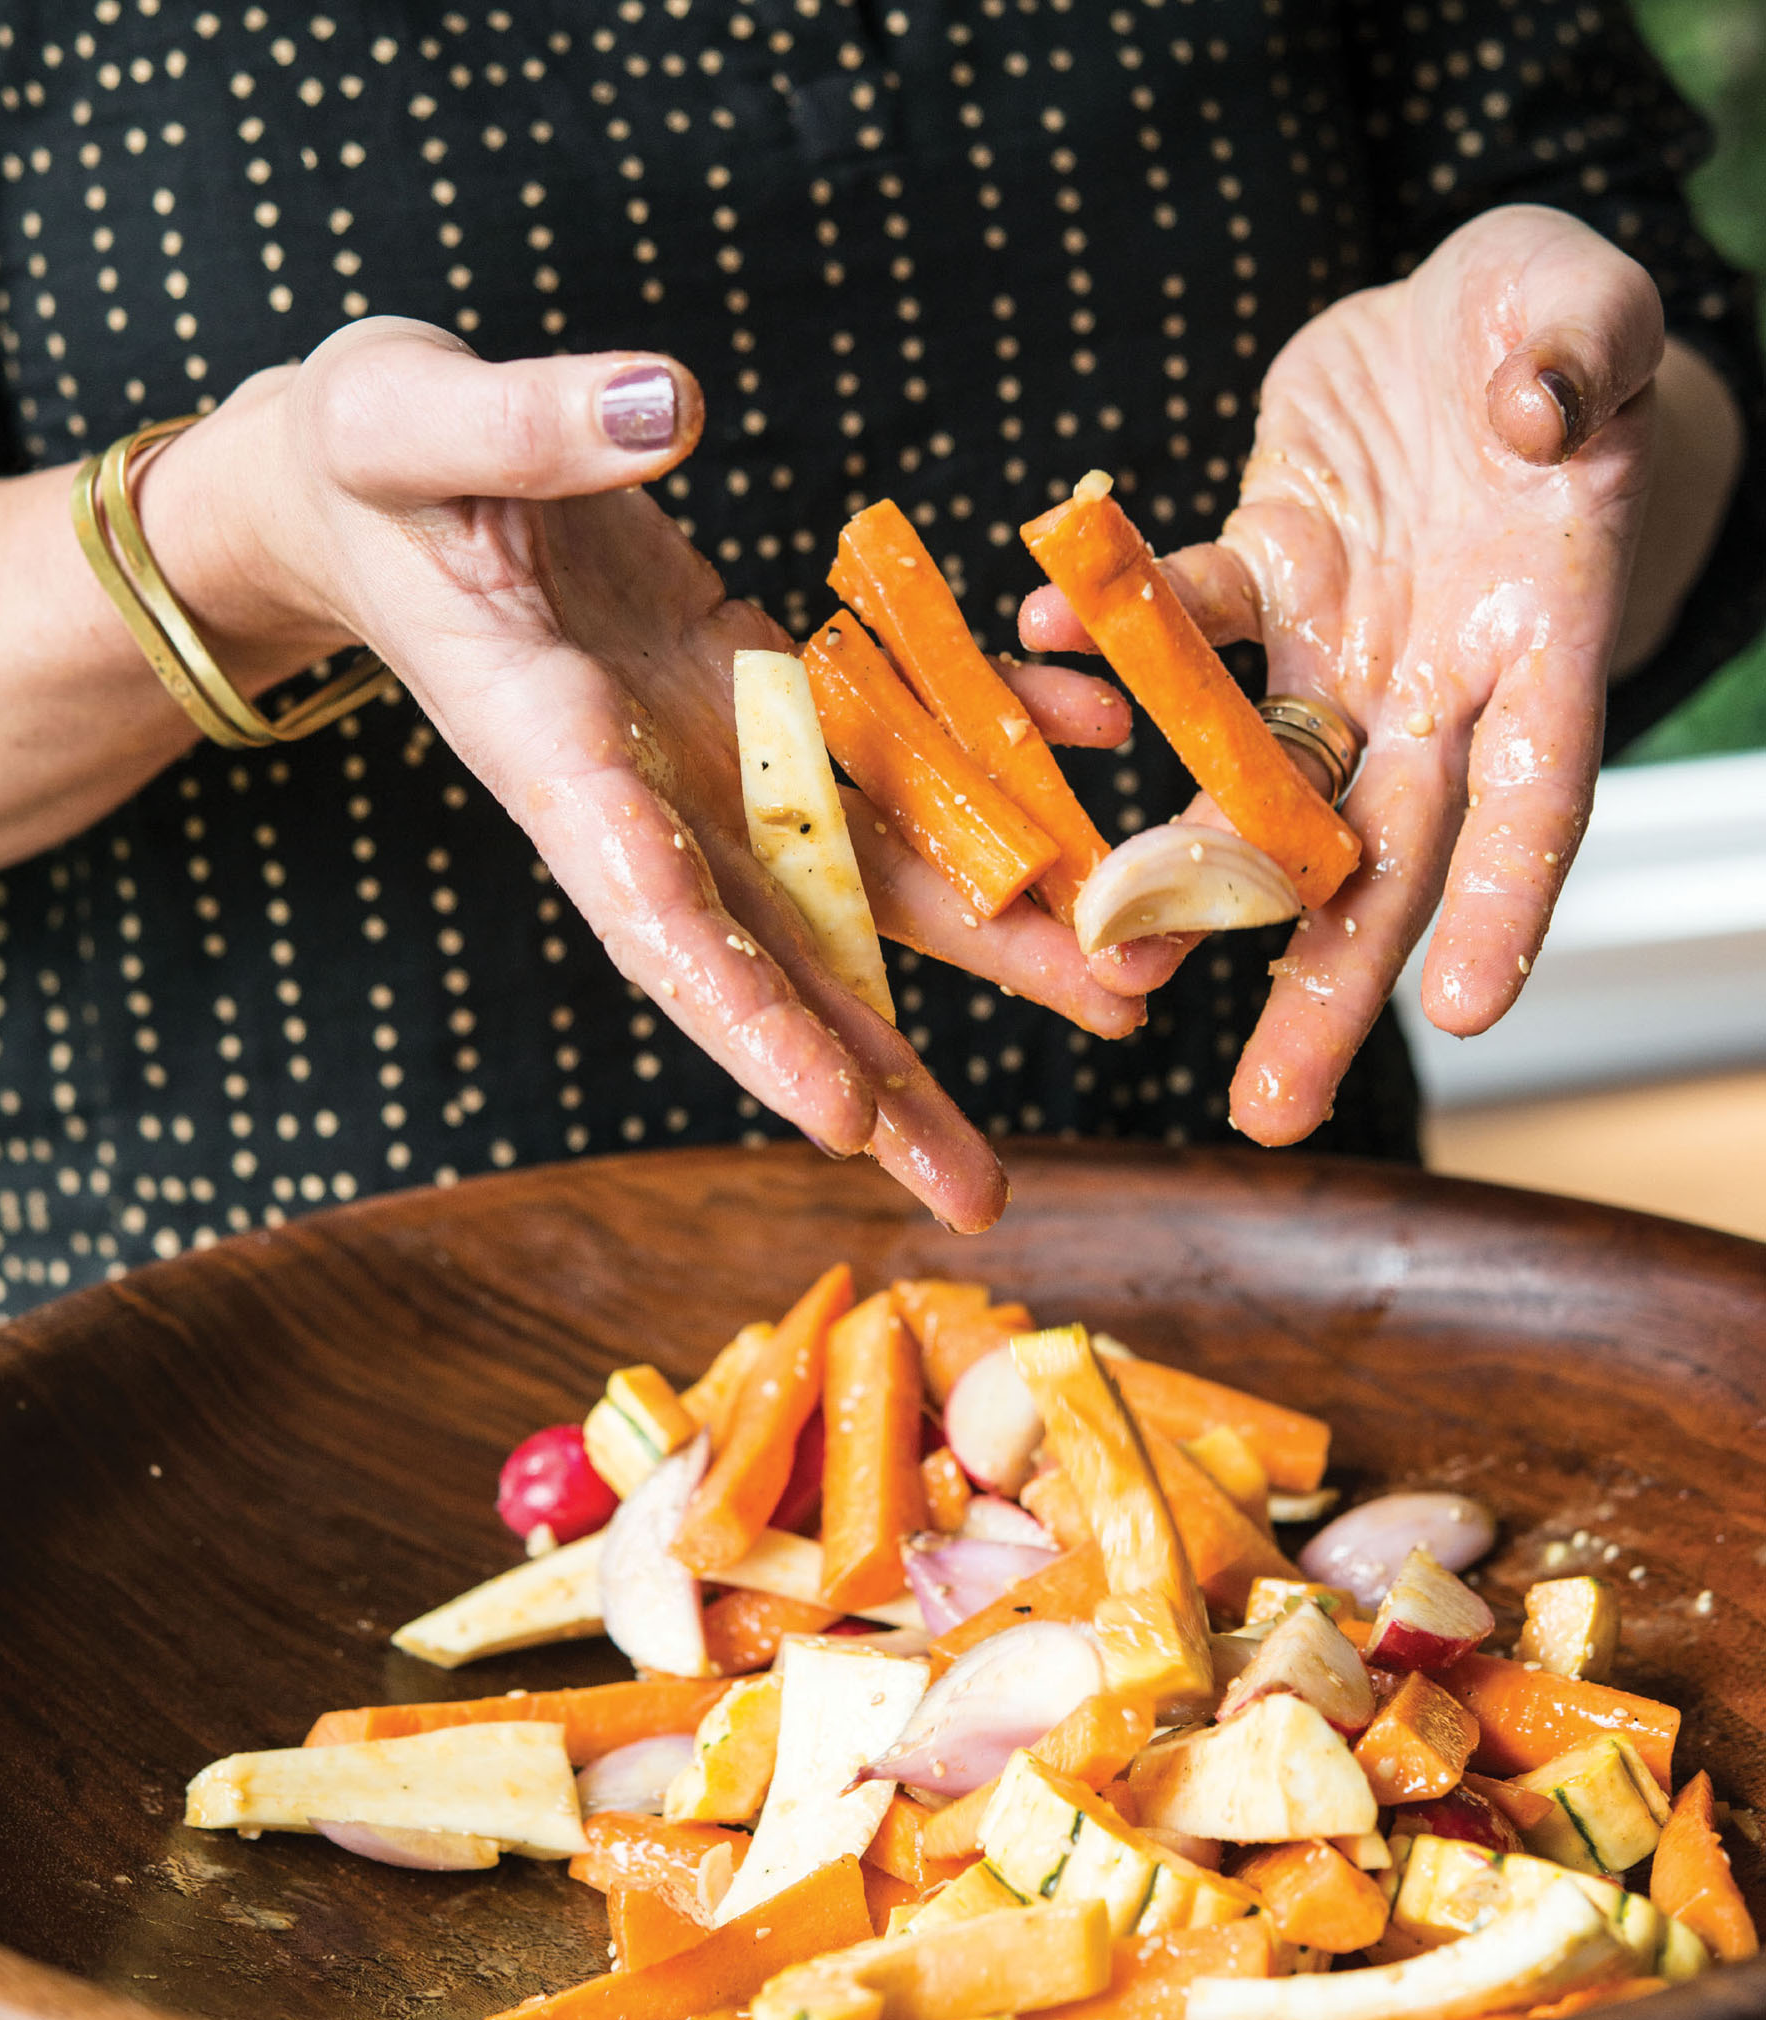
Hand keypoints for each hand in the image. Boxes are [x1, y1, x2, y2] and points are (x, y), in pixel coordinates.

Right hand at [207, 320, 1141, 1229]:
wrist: (375, 486)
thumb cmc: (363, 459)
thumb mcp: (408, 420)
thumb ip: (523, 425)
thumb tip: (665, 407)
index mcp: (553, 758)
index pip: (651, 914)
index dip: (745, 1021)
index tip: (837, 1117)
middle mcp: (647, 794)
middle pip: (775, 961)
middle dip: (878, 1078)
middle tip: (979, 1196)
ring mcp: (712, 753)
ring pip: (859, 878)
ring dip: (981, 952)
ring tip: (1105, 1013)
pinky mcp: (756, 693)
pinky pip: (885, 744)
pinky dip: (986, 754)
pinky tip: (1087, 758)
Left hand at [1021, 205, 1664, 1143]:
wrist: (1467, 320)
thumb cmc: (1551, 318)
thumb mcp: (1587, 307)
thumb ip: (1584, 354)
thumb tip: (1548, 416)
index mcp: (1542, 633)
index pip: (1536, 788)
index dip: (1508, 897)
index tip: (1467, 1012)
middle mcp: (1438, 672)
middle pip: (1385, 848)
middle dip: (1330, 979)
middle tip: (1272, 1109)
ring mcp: (1341, 642)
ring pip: (1267, 783)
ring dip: (1194, 881)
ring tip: (1118, 975)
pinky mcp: (1260, 579)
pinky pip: (1180, 624)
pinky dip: (1110, 637)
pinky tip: (1033, 653)